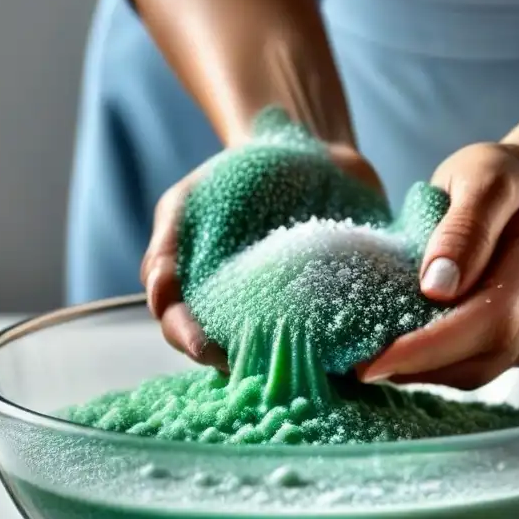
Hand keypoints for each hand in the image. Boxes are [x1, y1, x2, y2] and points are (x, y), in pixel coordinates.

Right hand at [141, 144, 383, 368]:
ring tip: (312, 364)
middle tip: (263, 365)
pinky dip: (357, 343)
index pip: (189, 335)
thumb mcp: (187, 202)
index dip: (193, 345)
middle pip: (243, 358)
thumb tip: (157, 296)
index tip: (206, 348)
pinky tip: (361, 341)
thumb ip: (166, 248)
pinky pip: (349, 333)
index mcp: (206, 302)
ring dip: (306, 366)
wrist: (303, 151)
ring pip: (297, 356)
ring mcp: (297, 316)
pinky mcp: (343, 306)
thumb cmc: (234, 178)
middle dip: (251, 366)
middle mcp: (250, 319)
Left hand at [358, 143, 518, 389]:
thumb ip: (463, 228)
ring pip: (482, 370)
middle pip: (488, 354)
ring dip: (425, 371)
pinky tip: (408, 352)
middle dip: (420, 366)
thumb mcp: (478, 177)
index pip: (492, 318)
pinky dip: (440, 366)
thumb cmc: (497, 175)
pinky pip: (482, 366)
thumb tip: (437, 288)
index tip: (373, 360)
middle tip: (361, 364)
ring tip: (376, 358)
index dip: (432, 346)